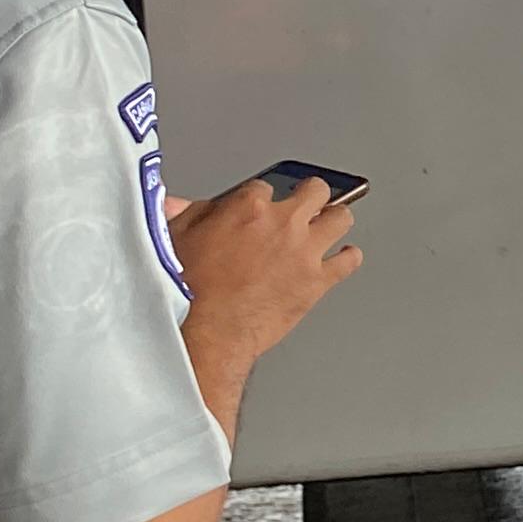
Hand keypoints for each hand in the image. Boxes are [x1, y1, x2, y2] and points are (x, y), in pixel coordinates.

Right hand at [167, 173, 361, 359]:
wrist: (207, 333)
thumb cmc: (188, 293)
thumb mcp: (173, 242)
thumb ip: (186, 215)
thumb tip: (179, 203)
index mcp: (248, 208)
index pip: (264, 187)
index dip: (260, 199)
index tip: (258, 209)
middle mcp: (282, 224)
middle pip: (315, 191)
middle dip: (310, 195)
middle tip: (306, 203)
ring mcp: (304, 251)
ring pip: (341, 218)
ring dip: (334, 220)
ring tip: (329, 224)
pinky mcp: (317, 281)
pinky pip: (349, 261)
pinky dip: (348, 257)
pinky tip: (344, 257)